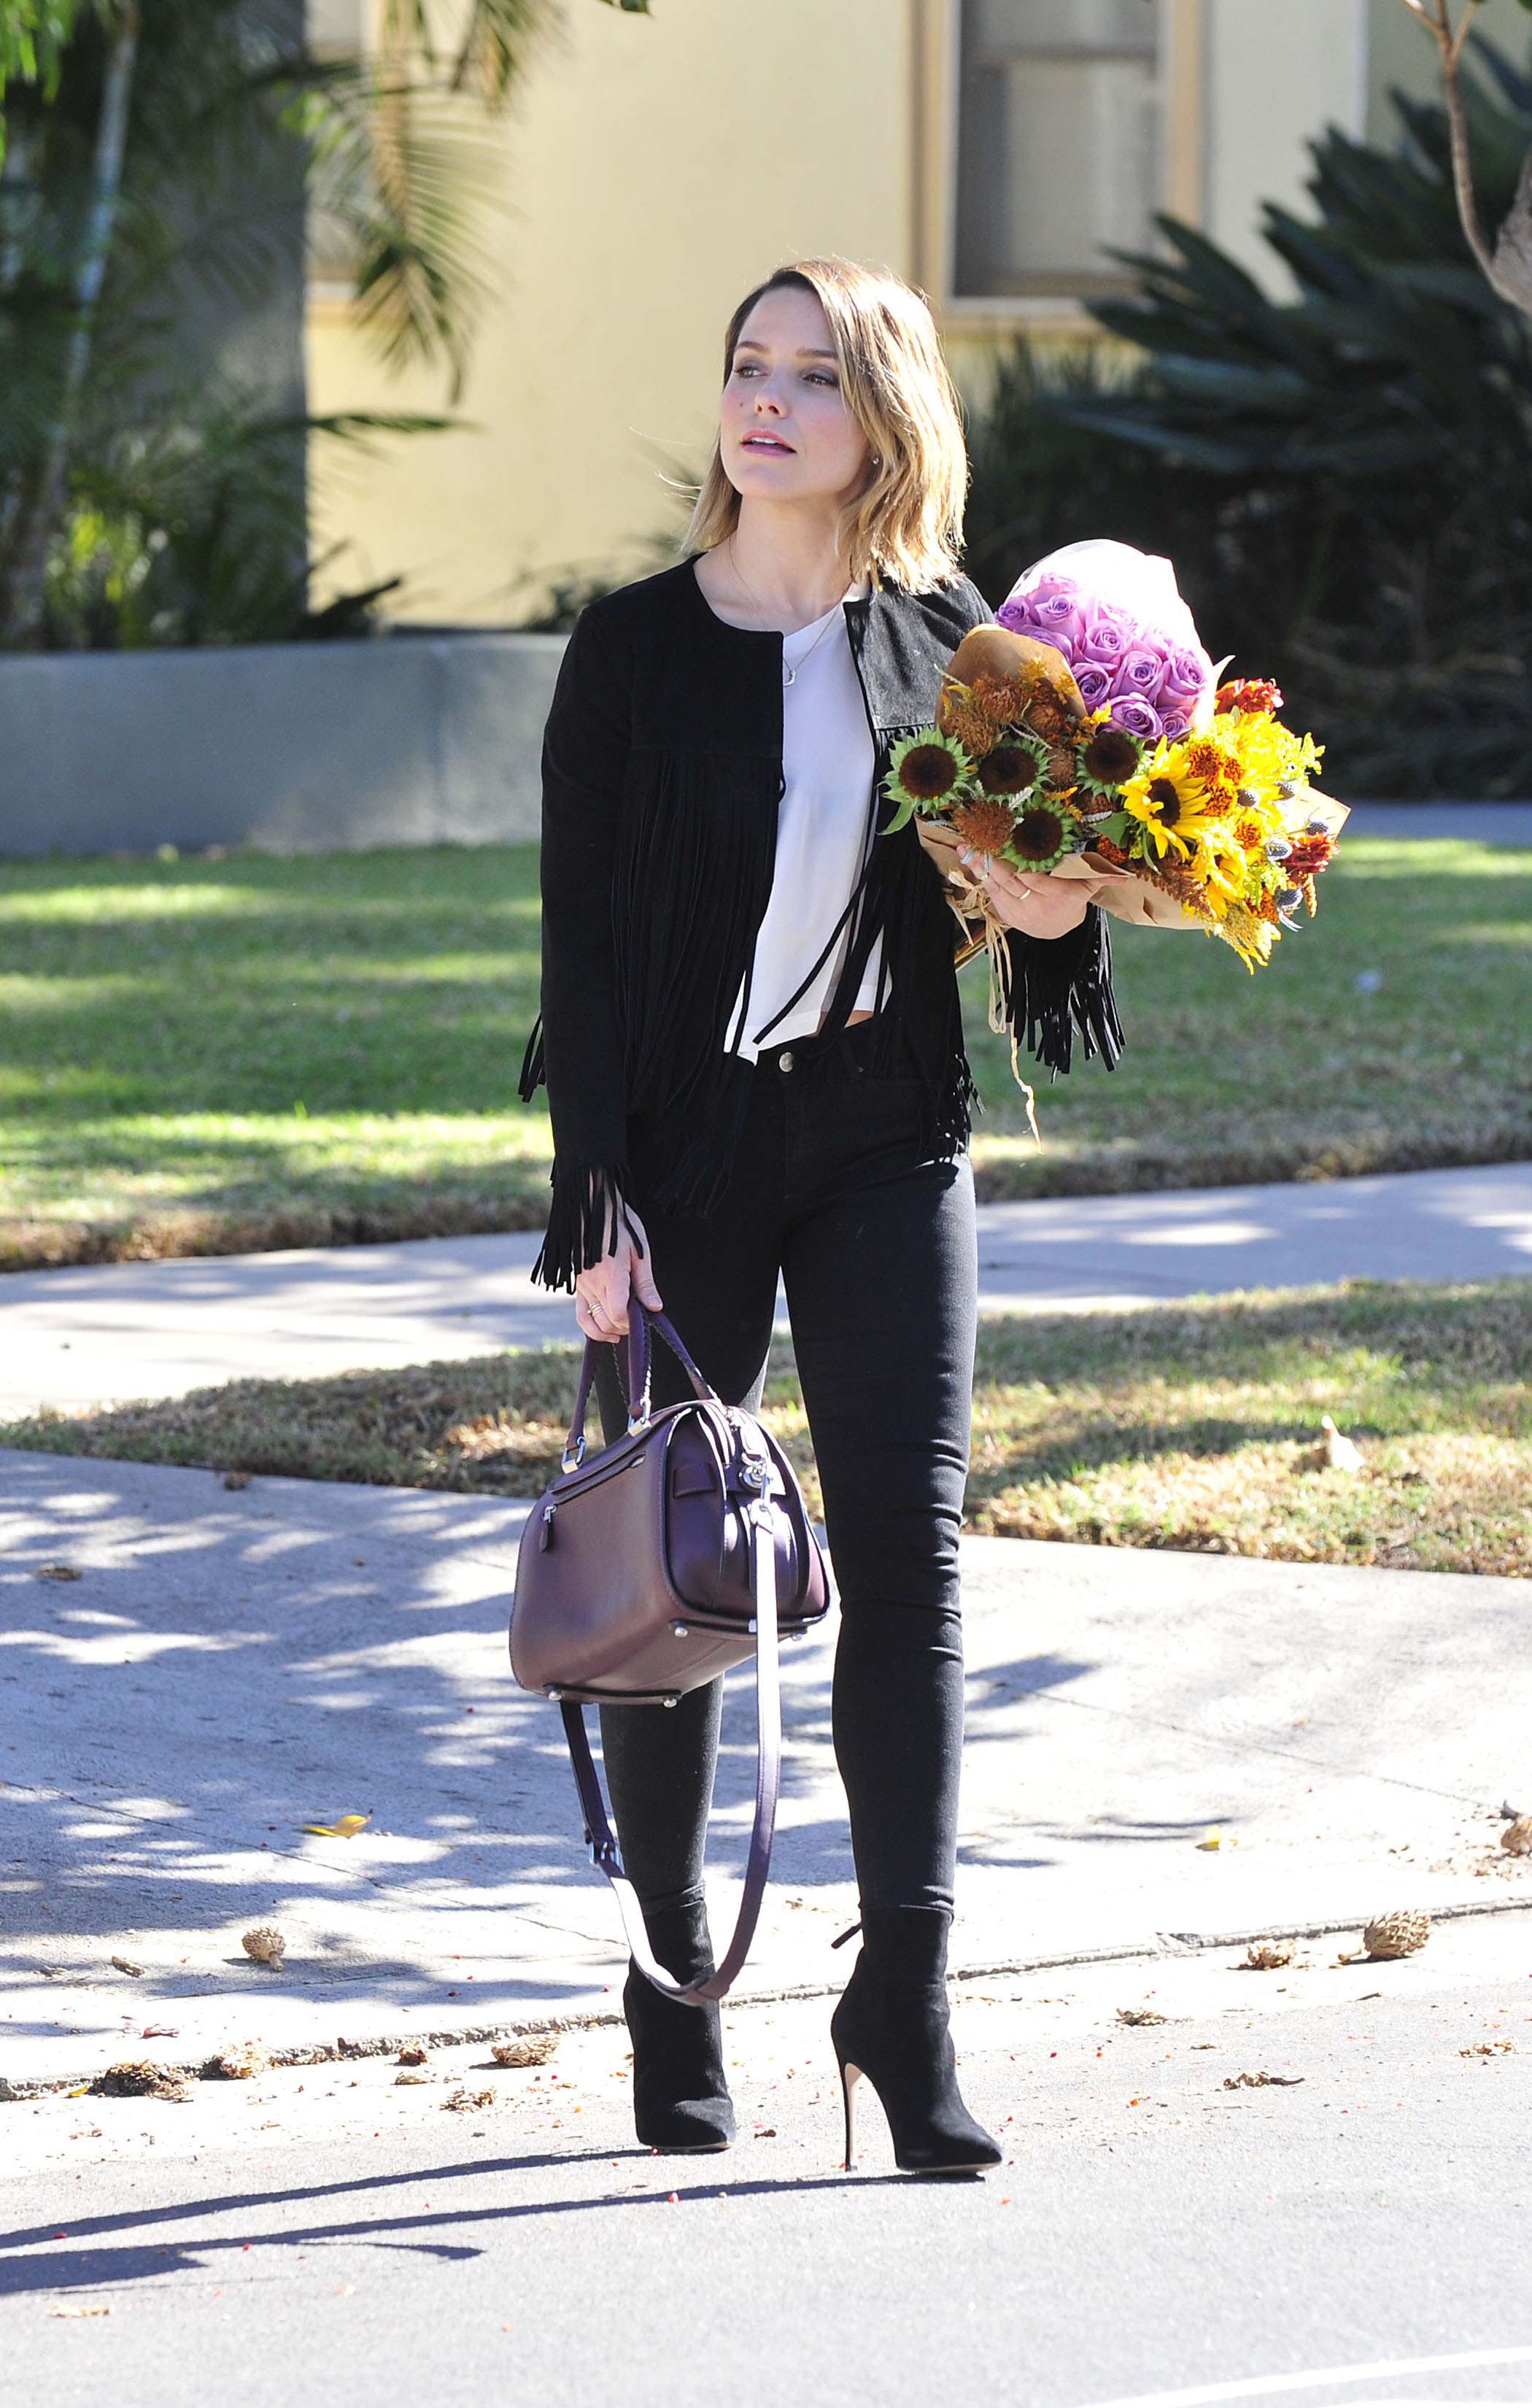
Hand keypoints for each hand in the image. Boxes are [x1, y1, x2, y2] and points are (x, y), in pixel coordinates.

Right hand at [573, 1196, 661, 1343]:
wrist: (593, 1208)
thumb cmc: (621, 1226)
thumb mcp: (640, 1251)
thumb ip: (645, 1283)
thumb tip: (655, 1308)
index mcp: (610, 1275)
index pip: (619, 1313)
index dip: (633, 1320)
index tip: (646, 1315)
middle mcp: (592, 1284)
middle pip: (607, 1321)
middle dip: (625, 1326)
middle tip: (640, 1319)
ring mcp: (582, 1286)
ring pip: (591, 1323)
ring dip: (608, 1330)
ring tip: (624, 1330)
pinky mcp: (577, 1285)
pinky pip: (580, 1315)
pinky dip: (591, 1327)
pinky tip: (605, 1329)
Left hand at [960, 850, 1125, 939]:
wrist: (1057, 931)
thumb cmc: (1072, 900)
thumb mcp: (1087, 889)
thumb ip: (1101, 876)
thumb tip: (1125, 873)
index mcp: (1057, 898)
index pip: (1037, 883)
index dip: (1022, 872)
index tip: (1010, 856)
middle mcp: (1035, 907)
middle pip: (1010, 882)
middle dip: (993, 863)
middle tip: (979, 843)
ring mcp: (1018, 912)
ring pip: (995, 887)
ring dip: (979, 867)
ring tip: (965, 847)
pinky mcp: (1005, 914)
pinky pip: (990, 893)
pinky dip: (978, 876)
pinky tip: (968, 859)